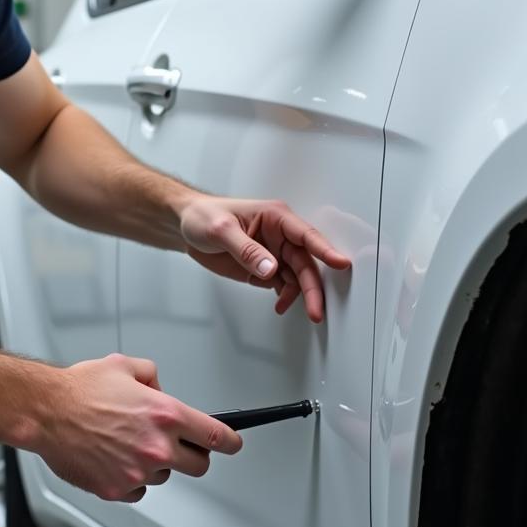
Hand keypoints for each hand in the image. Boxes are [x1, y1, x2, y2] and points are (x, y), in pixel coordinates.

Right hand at [33, 353, 241, 502]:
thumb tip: (159, 391)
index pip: (214, 434)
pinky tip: (116, 458)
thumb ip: (152, 377)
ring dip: (156, 463)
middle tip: (179, 444)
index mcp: (164, 414)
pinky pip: (139, 490)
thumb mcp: (125, 366)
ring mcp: (138, 472)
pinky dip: (133, 478)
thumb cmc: (80, 389)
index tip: (234, 442)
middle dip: (193, 454)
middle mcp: (156, 446)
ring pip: (164, 476)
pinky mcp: (117, 490)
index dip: (229, 440)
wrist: (47, 412)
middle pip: (198, 465)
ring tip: (128, 443)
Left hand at [179, 196, 351, 321]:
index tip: (341, 263)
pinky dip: (285, 297)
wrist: (186, 226)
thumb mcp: (221, 230)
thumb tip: (271, 268)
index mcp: (275, 217)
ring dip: (300, 295)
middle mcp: (279, 235)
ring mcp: (273, 253)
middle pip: (305, 262)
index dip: (325, 249)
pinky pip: (283, 284)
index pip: (306, 234)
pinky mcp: (264, 268)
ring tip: (294, 310)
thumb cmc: (203, 216)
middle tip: (316, 310)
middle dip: (313, 287)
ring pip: (297, 277)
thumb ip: (247, 250)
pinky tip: (280, 305)